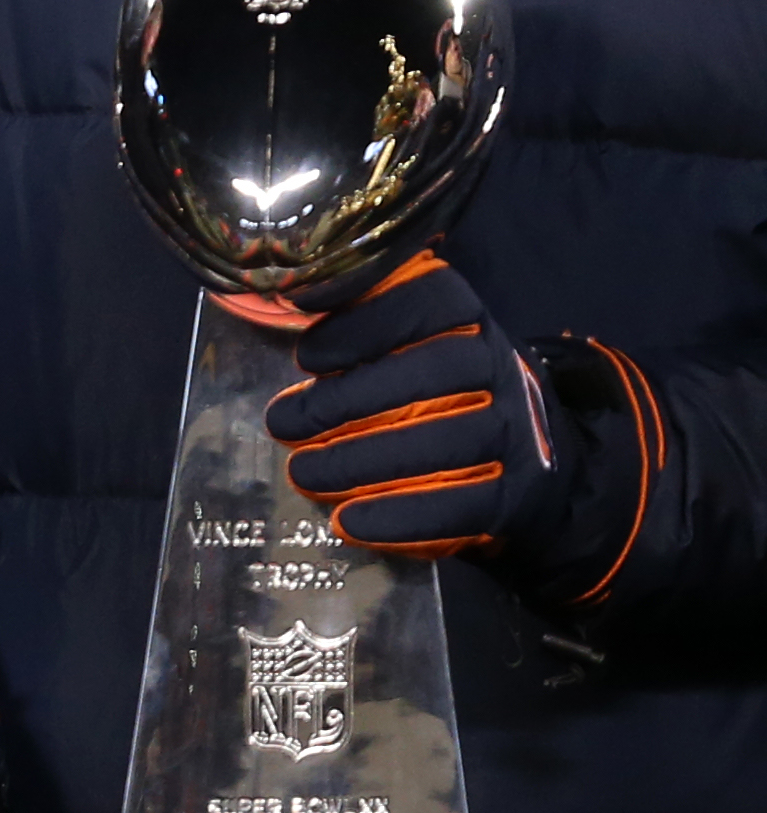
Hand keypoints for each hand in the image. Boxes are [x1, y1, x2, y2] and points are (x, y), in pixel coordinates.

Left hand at [264, 255, 655, 601]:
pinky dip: (399, 516)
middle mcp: (502, 367)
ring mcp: (519, 432)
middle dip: (346, 400)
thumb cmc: (437, 393)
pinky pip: (461, 507)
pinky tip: (347, 521)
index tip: (306, 356)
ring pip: (443, 443)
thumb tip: (295, 291)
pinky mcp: (519, 495)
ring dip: (361, 461)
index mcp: (469, 319)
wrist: (529, 464)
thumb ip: (361, 321)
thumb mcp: (410, 344)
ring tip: (303, 472)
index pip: (428, 301)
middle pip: (431, 374)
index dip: (363, 325)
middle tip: (283, 423)